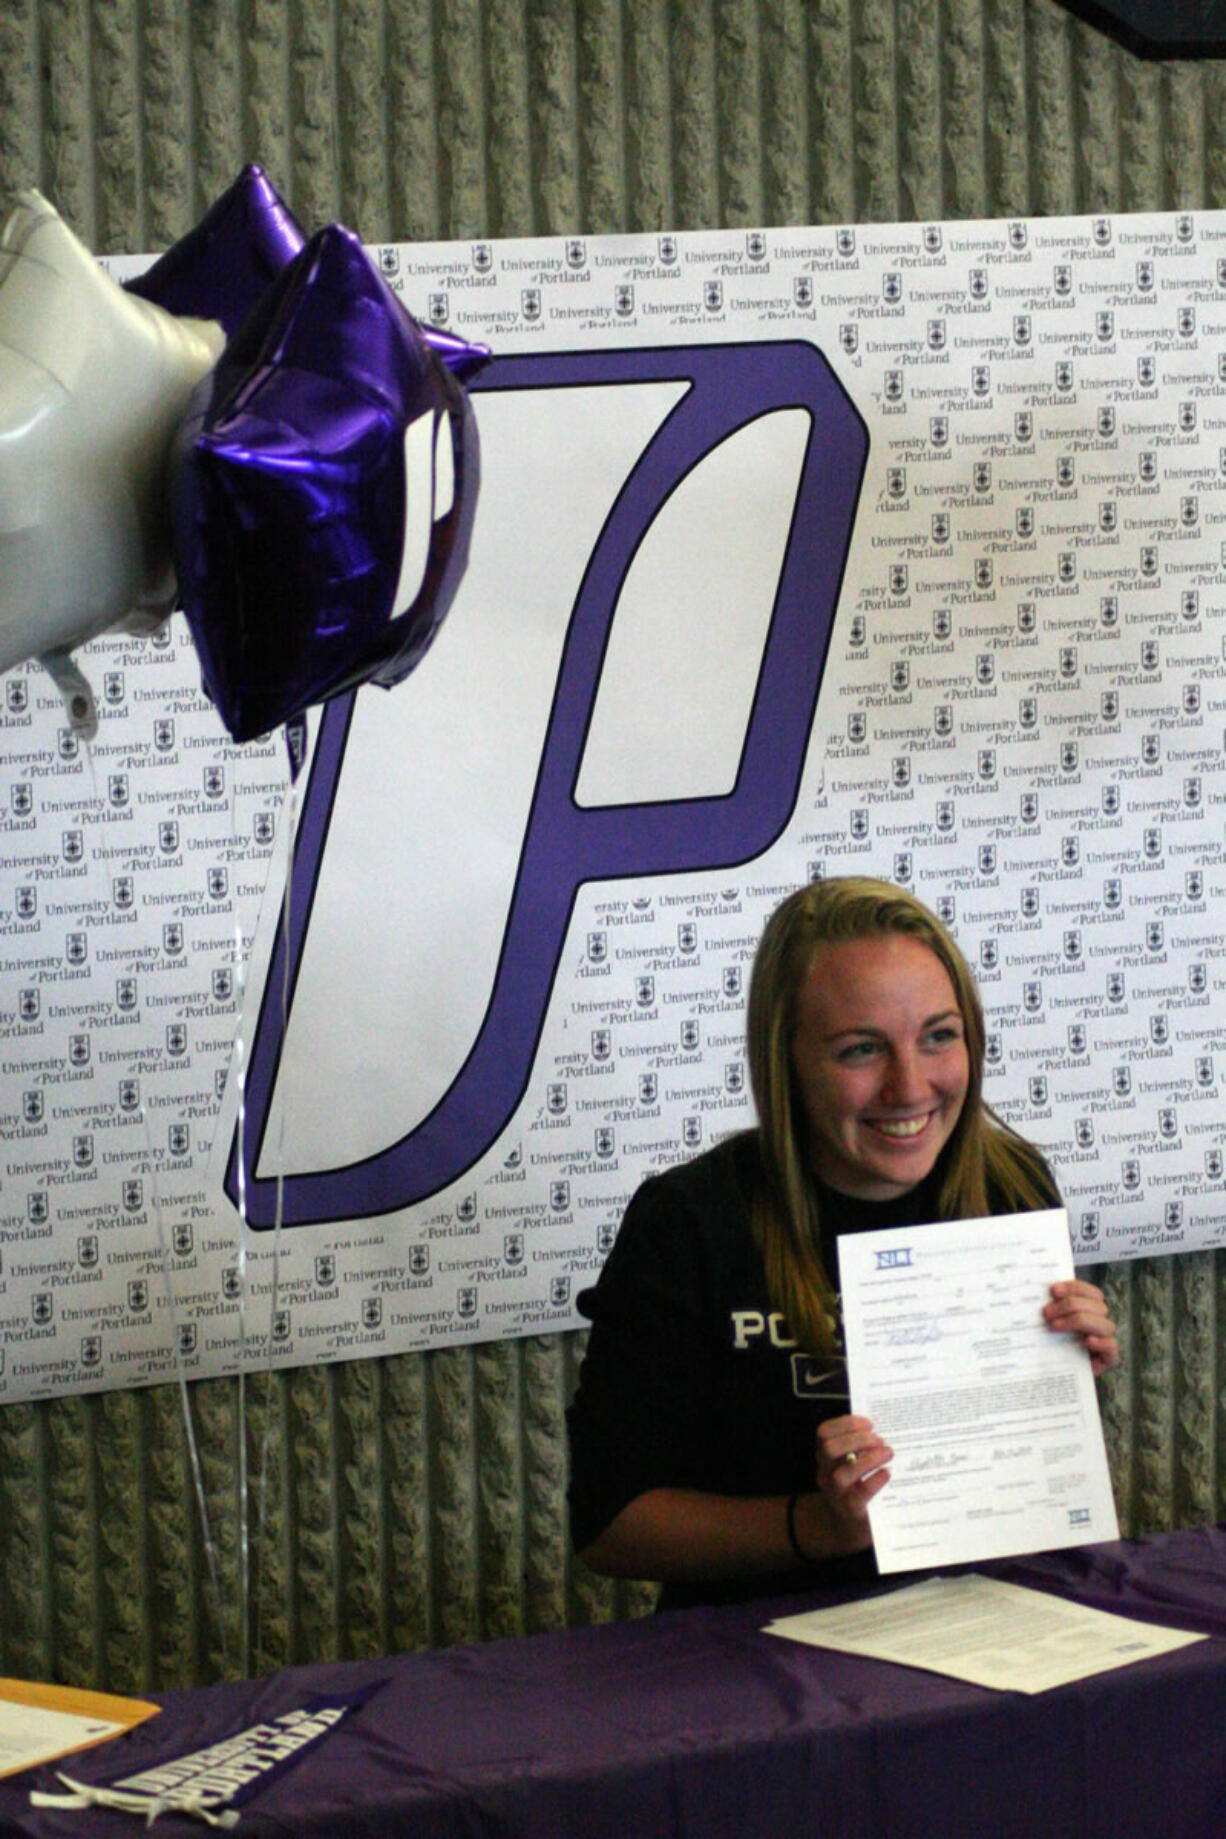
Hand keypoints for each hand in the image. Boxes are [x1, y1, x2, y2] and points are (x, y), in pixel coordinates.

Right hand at [804, 1414, 892, 1554]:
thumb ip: (858, 1448)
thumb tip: (881, 1430)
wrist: (848, 1528)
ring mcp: (835, 1494)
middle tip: (880, 1439)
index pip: (824, 1433)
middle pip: (829, 1450)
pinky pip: (860, 1495)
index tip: (869, 1423)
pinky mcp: (851, 1511)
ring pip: (841, 1475)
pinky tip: (887, 1473)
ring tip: (888, 1453)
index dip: (845, 1423)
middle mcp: (825, 1474)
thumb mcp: (849, 1465)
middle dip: (856, 1439)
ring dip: (867, 1459)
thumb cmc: (854, 1489)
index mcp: (825, 1458)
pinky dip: (875, 1481)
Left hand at [1044, 1280, 1119, 1375]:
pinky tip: (1087, 1341)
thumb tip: (1035, 1294)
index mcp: (1091, 1309)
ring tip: (1055, 1326)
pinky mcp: (1109, 1358)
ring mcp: (1107, 1339)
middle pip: (1095, 1305)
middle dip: (1069, 1305)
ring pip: (1104, 1324)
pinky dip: (1101, 1342)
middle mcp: (1101, 1321)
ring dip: (1078, 1321)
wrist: (1061, 1376)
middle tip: (1046, 1314)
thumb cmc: (1054, 1344)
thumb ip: (1050, 1310)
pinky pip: (1112, 1347)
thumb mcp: (1051, 1324)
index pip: (1090, 1292)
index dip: (1073, 1288)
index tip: (1053, 1290)